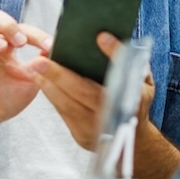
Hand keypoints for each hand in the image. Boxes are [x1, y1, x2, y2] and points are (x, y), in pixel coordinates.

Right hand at [0, 7, 51, 143]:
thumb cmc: (5, 98)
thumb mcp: (30, 83)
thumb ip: (42, 67)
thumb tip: (58, 51)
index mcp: (4, 44)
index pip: (18, 26)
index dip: (34, 32)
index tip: (47, 45)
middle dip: (4, 23)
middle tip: (19, 42)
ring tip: (0, 48)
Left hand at [29, 32, 151, 151]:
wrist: (133, 141)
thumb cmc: (136, 102)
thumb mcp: (144, 83)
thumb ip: (136, 64)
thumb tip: (117, 39)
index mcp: (135, 96)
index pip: (125, 72)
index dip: (114, 53)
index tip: (101, 36)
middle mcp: (116, 113)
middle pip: (86, 92)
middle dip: (61, 75)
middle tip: (41, 60)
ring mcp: (98, 127)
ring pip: (68, 104)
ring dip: (49, 85)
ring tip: (34, 66)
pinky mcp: (82, 134)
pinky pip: (63, 112)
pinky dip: (50, 94)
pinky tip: (40, 79)